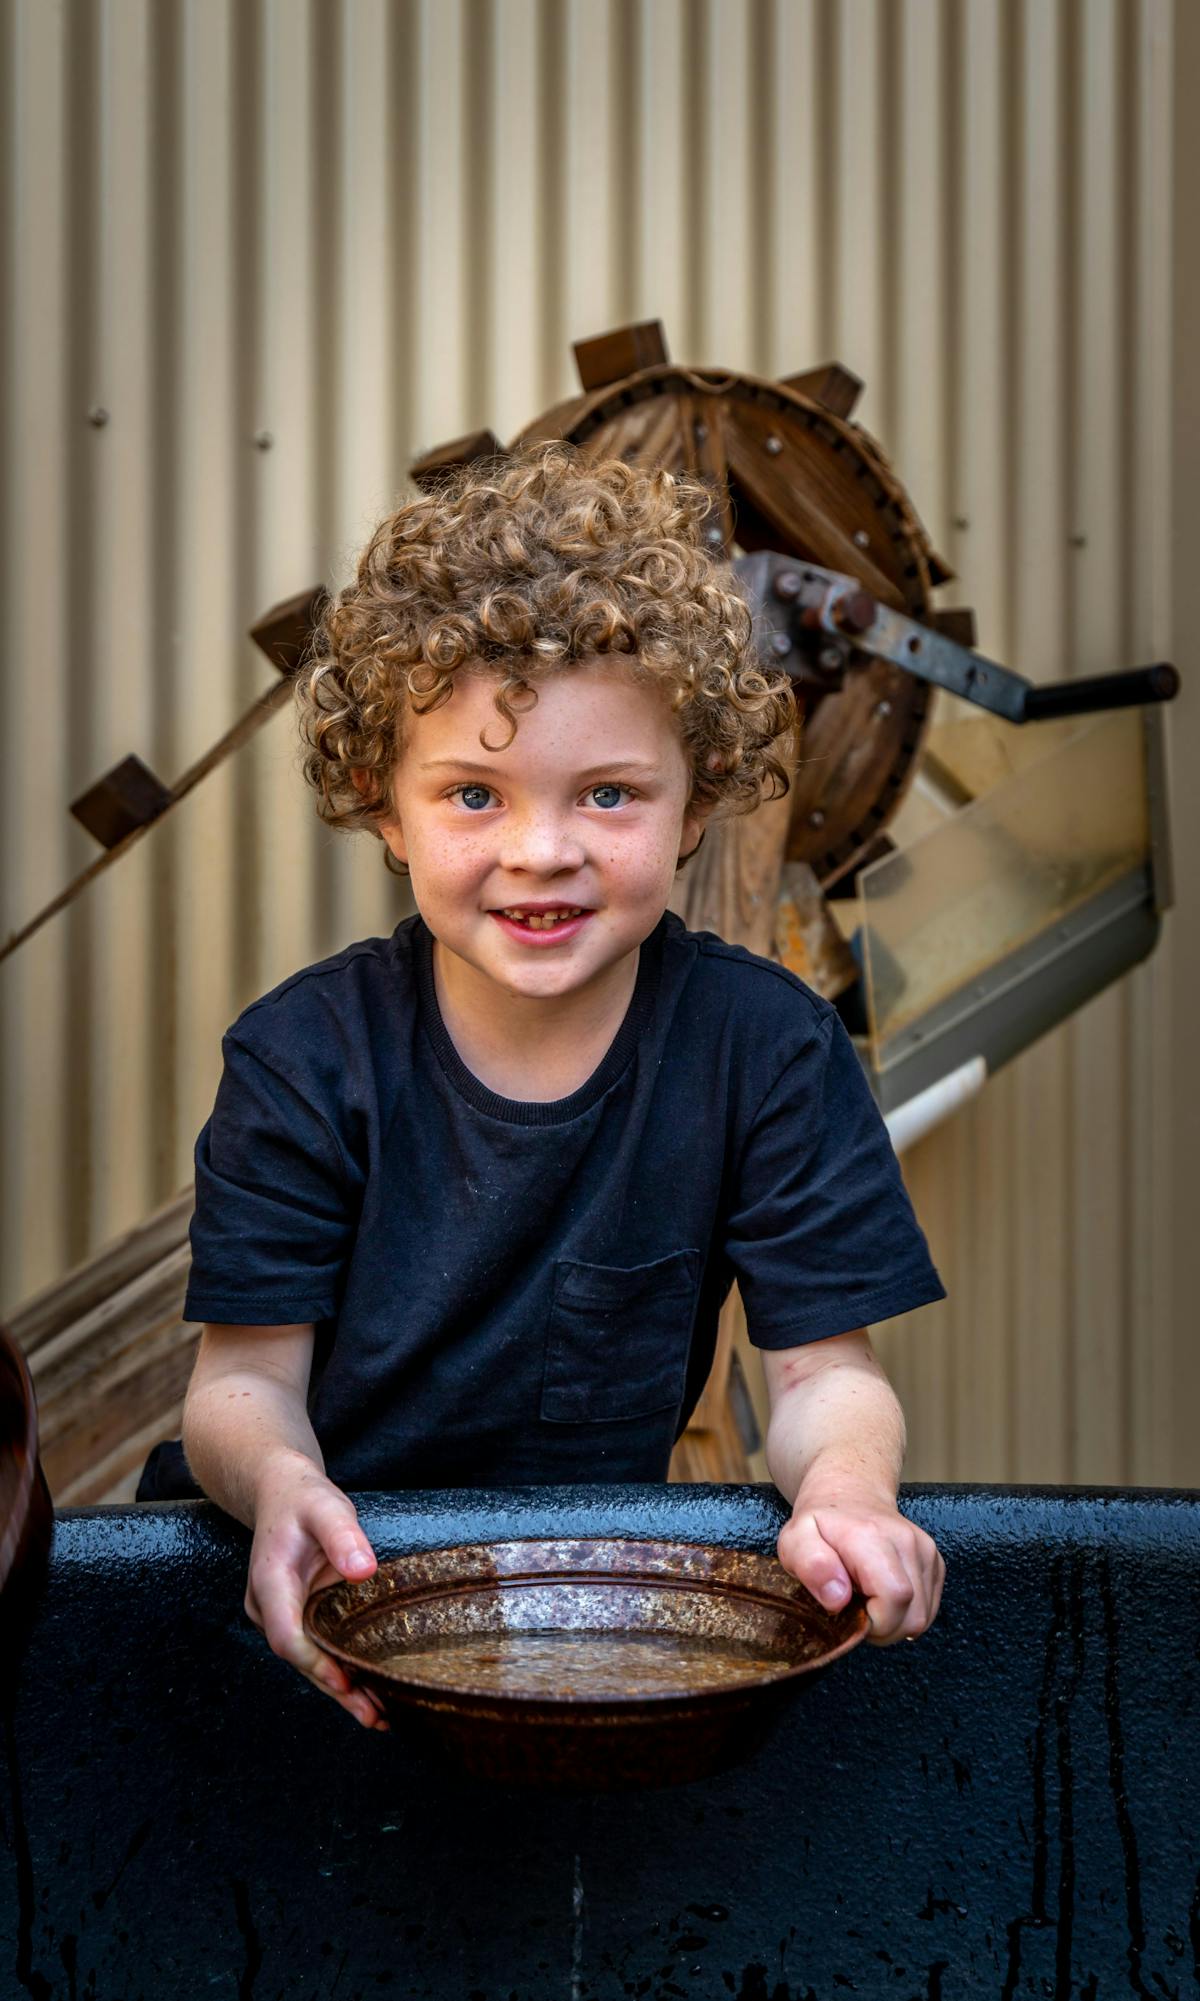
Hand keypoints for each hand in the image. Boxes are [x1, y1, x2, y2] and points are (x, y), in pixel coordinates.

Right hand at [245, 1454, 389, 1728]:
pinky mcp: (297, 1616)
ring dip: (340, 1689)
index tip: (344, 1680)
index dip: (314, 1661)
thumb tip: (363, 1570)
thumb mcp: (324, 1505)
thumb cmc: (302, 1499)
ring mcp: (280, 1615)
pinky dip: (340, 1670)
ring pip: (309, 1659)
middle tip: (374, 1715)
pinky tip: (366, 1691)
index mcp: (270, 1582)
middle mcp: (269, 1606)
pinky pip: (317, 1648)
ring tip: (378, 1718)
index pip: (285, 1634)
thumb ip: (342, 1535)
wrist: (280, 1493)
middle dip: (335, 1688)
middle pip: (300, 1658)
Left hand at [776, 1489, 944, 1644]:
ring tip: (867, 1599)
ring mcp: (925, 1551)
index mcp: (871, 1537)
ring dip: (893, 1622)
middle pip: (913, 1616)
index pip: (895, 1598)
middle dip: (882, 1628)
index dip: (872, 1622)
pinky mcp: (935, 1562)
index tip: (849, 1612)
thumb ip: (811, 1566)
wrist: (849, 1494)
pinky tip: (882, 1594)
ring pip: (923, 1617)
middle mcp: (907, 1541)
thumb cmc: (820, 1523)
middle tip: (854, 1608)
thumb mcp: (795, 1540)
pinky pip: (928, 1608)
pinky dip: (905, 1613)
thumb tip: (838, 1598)